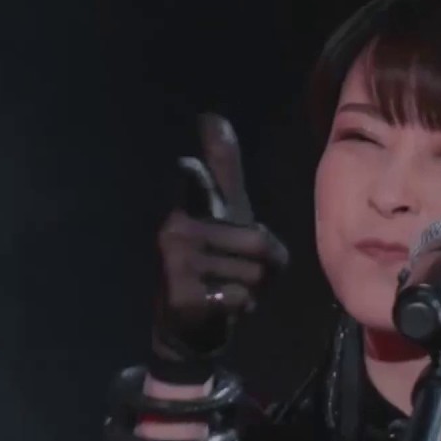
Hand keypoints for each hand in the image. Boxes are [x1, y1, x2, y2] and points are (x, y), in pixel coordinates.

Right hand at [150, 113, 287, 380]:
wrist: (185, 326)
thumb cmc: (214, 263)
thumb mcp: (227, 215)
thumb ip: (224, 171)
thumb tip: (212, 114)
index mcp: (187, 209)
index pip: (199, 184)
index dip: (199, 172)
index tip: (193, 155)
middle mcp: (175, 230)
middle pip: (260, 245)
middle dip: (265, 269)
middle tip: (240, 274)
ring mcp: (175, 264)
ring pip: (254, 275)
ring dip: (254, 291)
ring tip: (229, 290)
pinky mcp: (182, 296)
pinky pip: (240, 297)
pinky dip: (241, 307)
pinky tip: (220, 306)